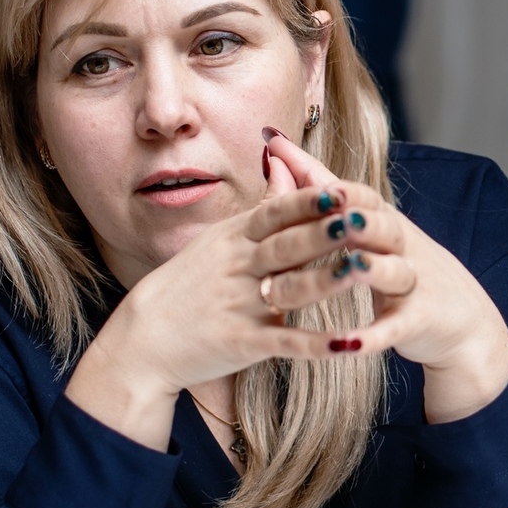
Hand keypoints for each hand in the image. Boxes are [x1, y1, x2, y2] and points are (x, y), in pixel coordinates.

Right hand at [66, 165, 391, 447]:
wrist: (142, 340)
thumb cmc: (189, 285)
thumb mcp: (220, 238)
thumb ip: (261, 207)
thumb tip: (285, 162)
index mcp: (234, 238)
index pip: (275, 213)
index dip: (309, 202)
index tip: (343, 189)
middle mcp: (238, 267)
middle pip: (288, 245)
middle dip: (325, 232)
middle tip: (363, 221)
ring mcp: (240, 305)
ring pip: (291, 290)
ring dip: (329, 280)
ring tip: (365, 270)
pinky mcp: (242, 343)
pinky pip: (284, 342)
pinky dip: (318, 345)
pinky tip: (349, 345)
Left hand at [263, 131, 507, 421]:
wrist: (462, 321)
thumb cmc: (400, 266)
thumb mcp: (365, 224)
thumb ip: (318, 185)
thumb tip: (273, 142)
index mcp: (385, 221)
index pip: (361, 196)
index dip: (332, 187)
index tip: (291, 175)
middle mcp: (403, 246)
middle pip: (382, 226)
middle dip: (352, 221)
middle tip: (321, 218)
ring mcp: (415, 283)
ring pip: (393, 272)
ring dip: (368, 271)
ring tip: (347, 268)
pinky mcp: (420, 322)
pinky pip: (395, 328)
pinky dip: (371, 337)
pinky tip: (343, 345)